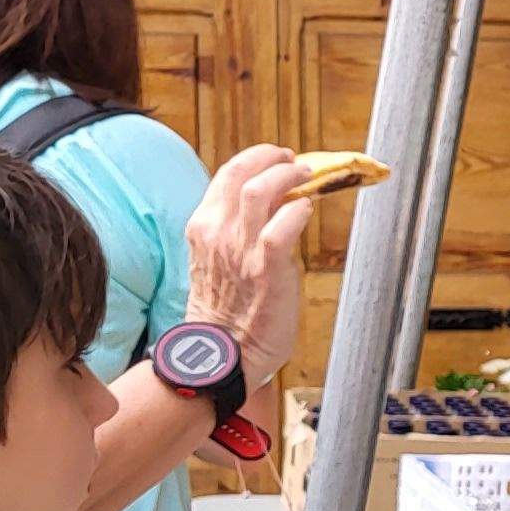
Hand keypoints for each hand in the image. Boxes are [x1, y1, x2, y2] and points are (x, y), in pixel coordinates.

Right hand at [181, 145, 314, 385]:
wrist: (222, 353)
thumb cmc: (227, 310)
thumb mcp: (219, 258)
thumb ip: (236, 231)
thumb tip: (273, 203)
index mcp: (203, 226)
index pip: (226, 173)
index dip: (256, 158)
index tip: (277, 158)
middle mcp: (217, 232)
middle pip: (242, 172)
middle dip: (273, 159)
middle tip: (296, 163)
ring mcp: (239, 249)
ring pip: (261, 190)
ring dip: (289, 177)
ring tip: (307, 179)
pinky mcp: (265, 268)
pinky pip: (281, 226)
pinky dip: (298, 212)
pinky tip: (306, 212)